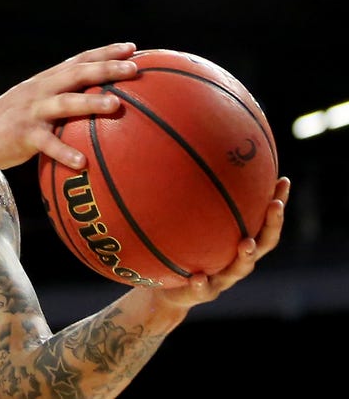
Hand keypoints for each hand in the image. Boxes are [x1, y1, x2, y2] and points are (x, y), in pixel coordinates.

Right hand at [0, 42, 138, 171]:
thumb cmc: (10, 123)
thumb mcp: (33, 103)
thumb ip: (59, 100)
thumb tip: (95, 105)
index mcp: (45, 81)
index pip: (78, 60)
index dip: (105, 53)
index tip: (132, 48)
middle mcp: (40, 90)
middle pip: (76, 74)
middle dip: (106, 68)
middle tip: (134, 69)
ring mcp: (31, 111)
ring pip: (64, 102)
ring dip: (91, 102)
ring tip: (116, 105)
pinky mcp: (23, 135)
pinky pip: (47, 143)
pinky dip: (65, 152)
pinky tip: (83, 163)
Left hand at [154, 176, 289, 308]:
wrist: (170, 291)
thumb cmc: (185, 251)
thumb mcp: (190, 226)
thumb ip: (195, 203)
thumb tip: (191, 160)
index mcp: (240, 241)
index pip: (265, 221)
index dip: (276, 204)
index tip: (283, 181)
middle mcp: (238, 260)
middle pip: (264, 243)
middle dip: (272, 224)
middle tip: (274, 204)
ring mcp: (223, 278)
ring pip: (240, 268)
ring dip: (245, 255)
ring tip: (245, 242)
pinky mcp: (202, 293)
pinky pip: (203, 289)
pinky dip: (202, 283)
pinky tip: (197, 276)